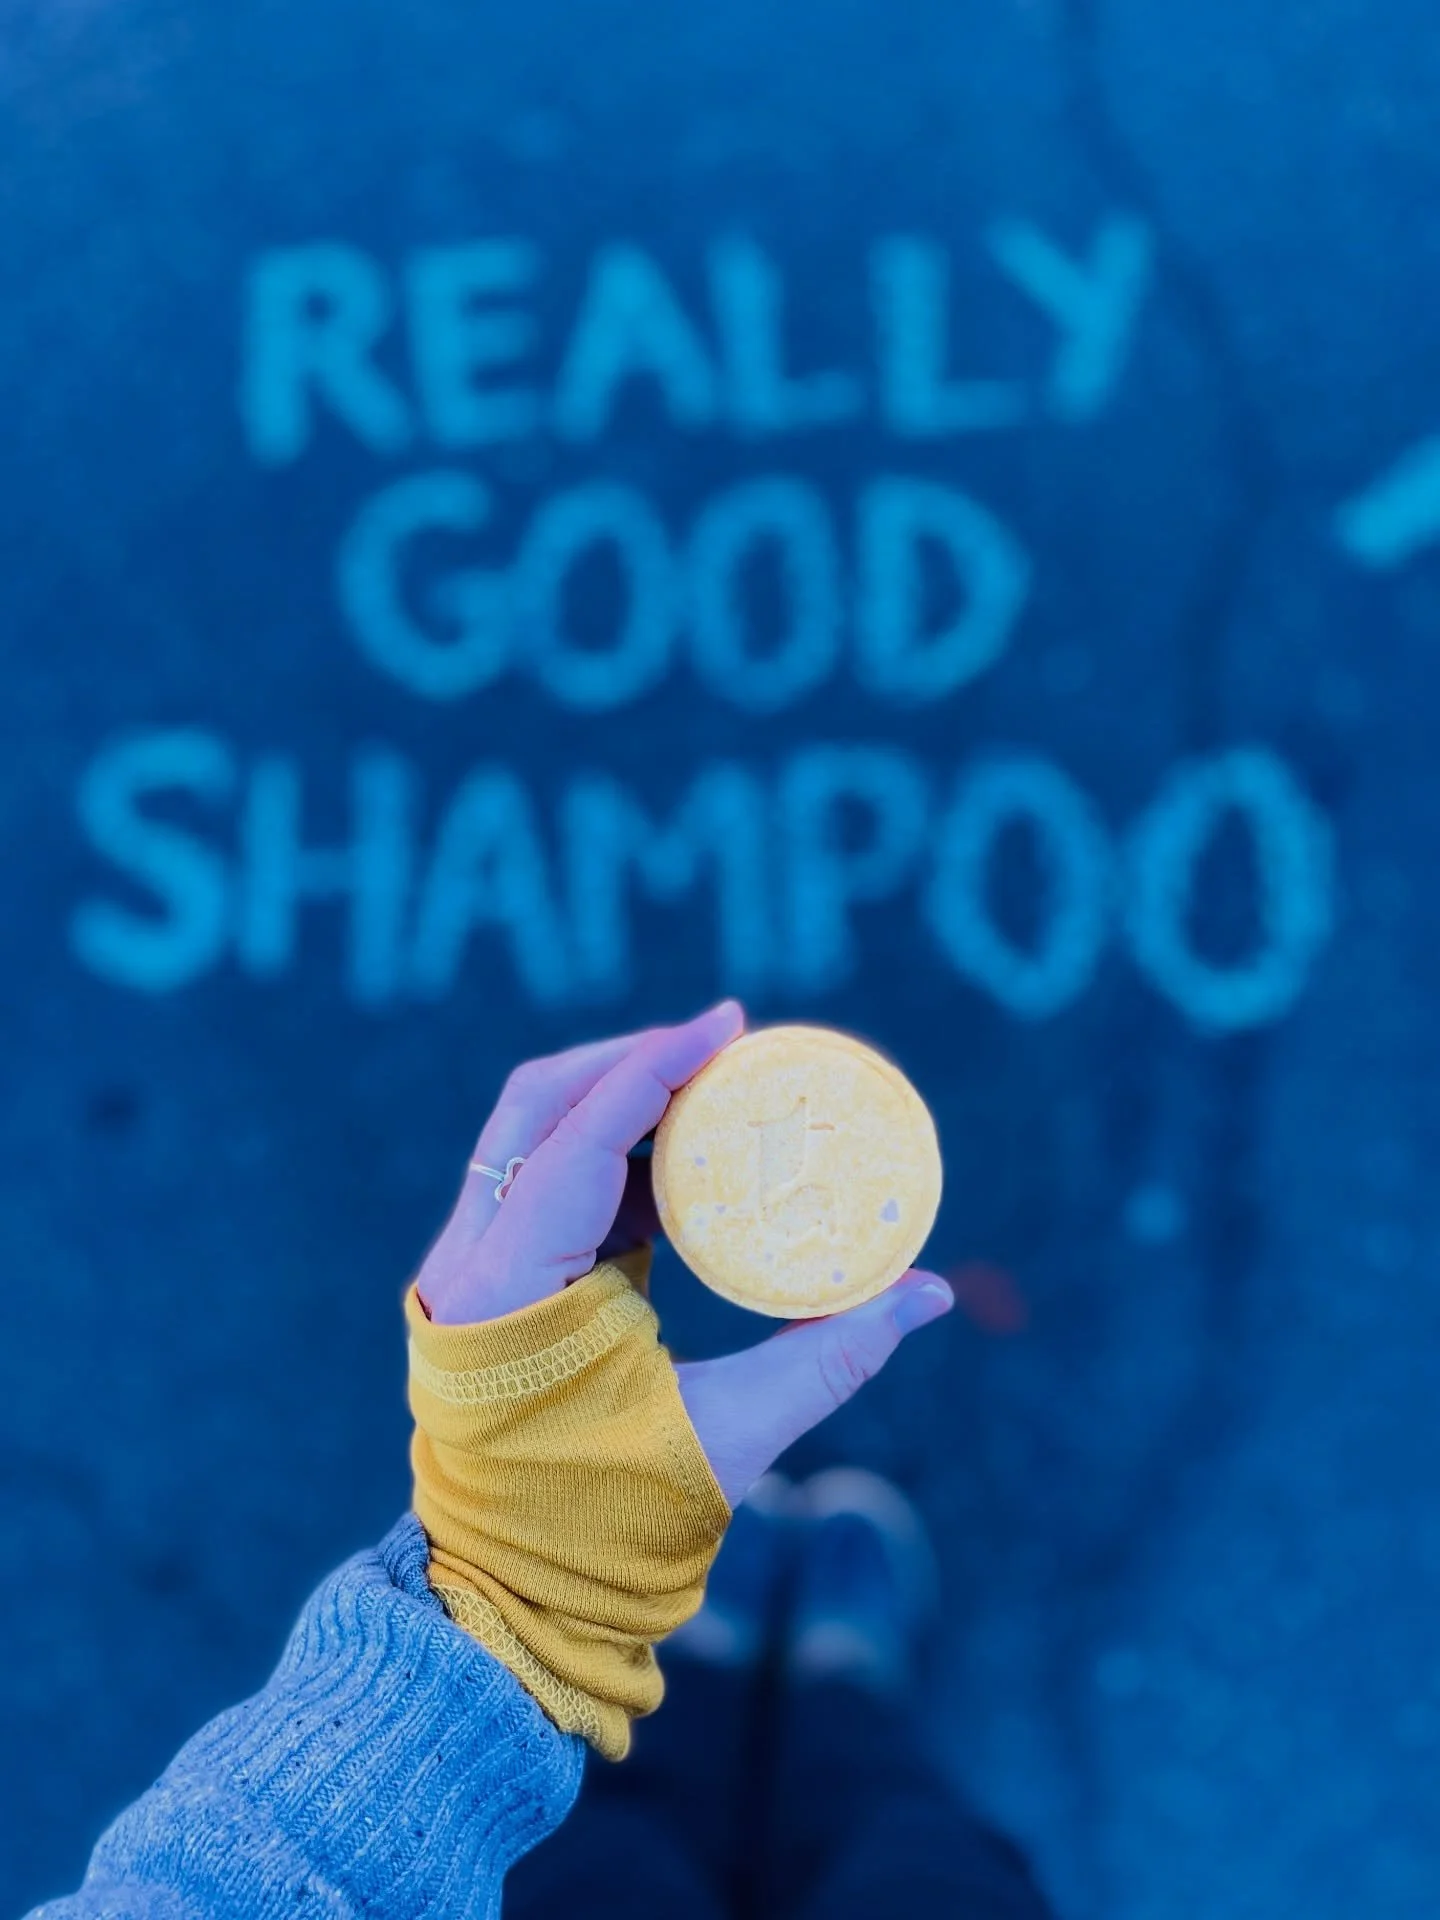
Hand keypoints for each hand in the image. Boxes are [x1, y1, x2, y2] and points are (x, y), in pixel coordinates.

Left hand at [414, 1002, 954, 1504]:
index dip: (652, 1068)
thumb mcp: (732, 1435)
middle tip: (724, 1046)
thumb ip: (832, 1356)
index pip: (575, 1139)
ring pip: (538, 1137)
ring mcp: (473, 1268)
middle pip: (540, 1108)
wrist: (516, 1597)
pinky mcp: (495, 1281)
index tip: (726, 1023)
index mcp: (506, 1292)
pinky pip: (551, 1184)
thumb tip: (931, 1292)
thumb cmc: (612, 1526)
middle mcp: (470, 1262)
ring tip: (717, 1091)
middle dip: (633, 1063)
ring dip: (625, 1103)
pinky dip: (619, 1157)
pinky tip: (687, 1159)